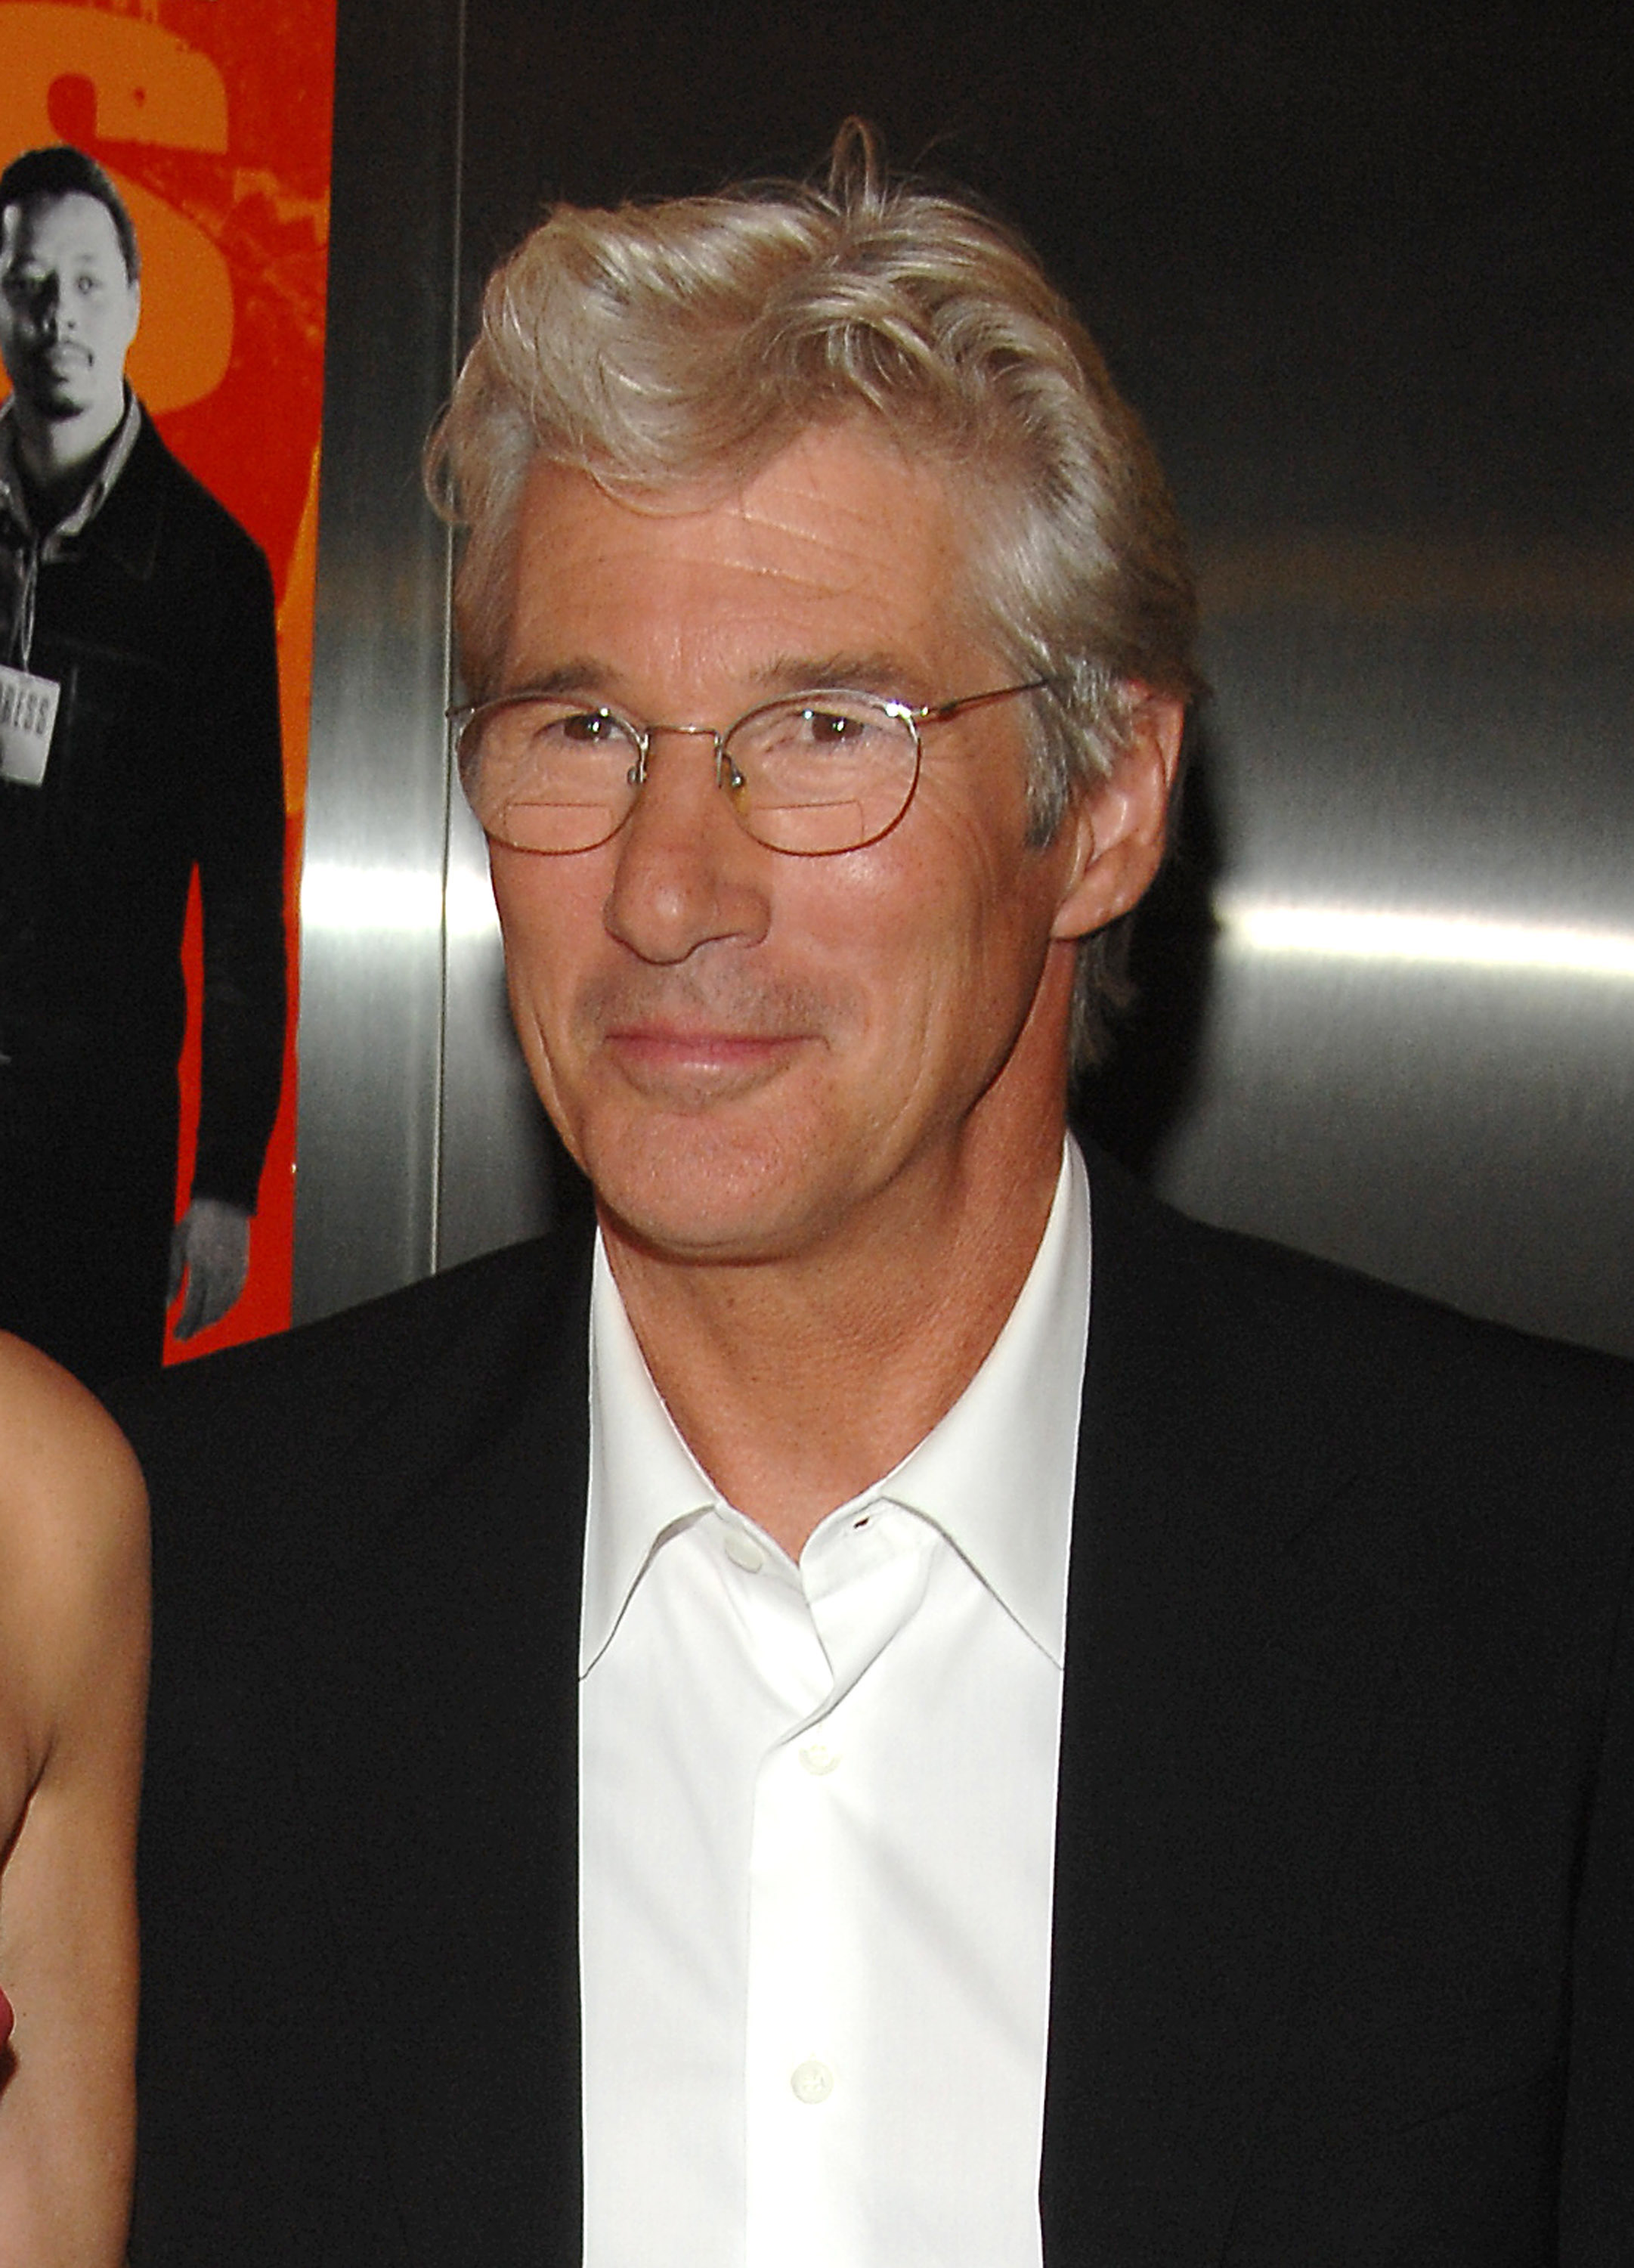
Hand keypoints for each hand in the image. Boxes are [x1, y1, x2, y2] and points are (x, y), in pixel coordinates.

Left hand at [167, 1198, 251, 1338]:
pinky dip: (224, 1307)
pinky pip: (235, 1295)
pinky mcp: (243, 1267)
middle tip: (183, 1336)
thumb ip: (172, 1277)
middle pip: (210, 1309)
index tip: (177, 1335)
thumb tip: (167, 1306)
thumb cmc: (194, 1223)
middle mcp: (221, 1269)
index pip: (194, 1304)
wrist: (223, 1203)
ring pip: (225, 1305)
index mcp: (201, 1263)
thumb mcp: (176, 1246)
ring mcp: (235, 1269)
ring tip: (197, 1326)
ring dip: (211, 1319)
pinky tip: (215, 1312)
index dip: (186, 1323)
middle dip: (196, 1326)